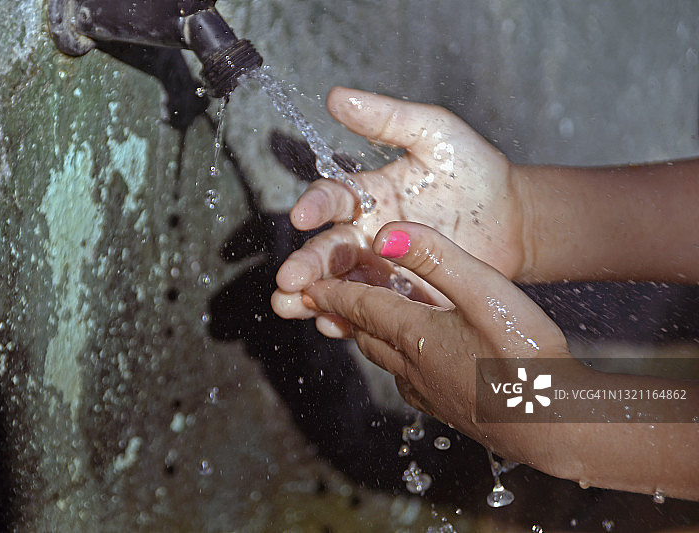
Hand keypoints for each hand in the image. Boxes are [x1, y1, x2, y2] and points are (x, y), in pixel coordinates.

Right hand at [272, 88, 524, 332]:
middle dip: (306, 264)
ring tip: (291, 307)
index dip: (315, 206)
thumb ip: (388, 118)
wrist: (515, 220)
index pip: (331, 199)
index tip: (302, 216)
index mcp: (367, 195)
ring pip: (340, 285)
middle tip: (289, 279)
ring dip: (314, 297)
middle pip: (327, 250)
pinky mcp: (404, 299)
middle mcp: (366, 234)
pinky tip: (333, 325)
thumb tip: (335, 96)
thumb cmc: (474, 170)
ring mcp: (383, 270)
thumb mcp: (434, 133)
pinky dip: (350, 320)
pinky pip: (373, 311)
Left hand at [301, 221, 569, 456]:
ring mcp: (430, 392)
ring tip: (360, 324)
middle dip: (343, 313)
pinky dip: (397, 360)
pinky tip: (410, 361)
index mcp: (416, 334)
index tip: (308, 285)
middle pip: (367, 333)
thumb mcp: (484, 292)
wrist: (556, 427)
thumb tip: (384, 234)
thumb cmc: (526, 357)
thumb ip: (436, 259)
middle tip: (323, 301)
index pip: (361, 306)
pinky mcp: (450, 410)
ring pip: (385, 358)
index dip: (334, 292)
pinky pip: (408, 379)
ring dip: (368, 336)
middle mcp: (413, 365)